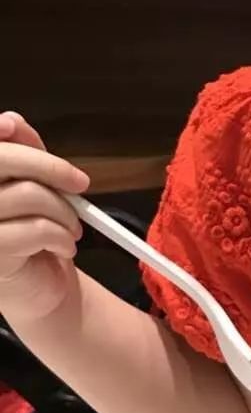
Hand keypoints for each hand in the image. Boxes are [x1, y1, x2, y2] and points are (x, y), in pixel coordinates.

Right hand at [0, 112, 89, 322]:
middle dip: (49, 167)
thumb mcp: (31, 189)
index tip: (13, 126)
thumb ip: (21, 154)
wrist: (40, 291)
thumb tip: (11, 121)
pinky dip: (61, 236)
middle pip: (2, 162)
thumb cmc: (31, 235)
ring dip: (64, 211)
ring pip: (28, 195)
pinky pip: (35, 229)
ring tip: (72, 228)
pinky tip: (64, 246)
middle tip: (80, 184)